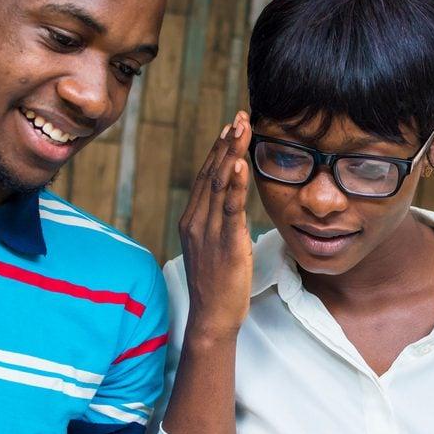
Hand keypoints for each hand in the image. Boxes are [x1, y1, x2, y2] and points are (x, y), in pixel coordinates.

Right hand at [179, 111, 253, 339]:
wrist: (212, 317)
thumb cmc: (219, 286)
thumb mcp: (218, 247)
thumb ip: (222, 223)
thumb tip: (234, 205)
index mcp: (192, 220)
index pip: (205, 177)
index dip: (218, 150)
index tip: (229, 127)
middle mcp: (195, 221)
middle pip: (210, 173)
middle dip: (226, 142)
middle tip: (239, 116)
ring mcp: (208, 231)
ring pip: (218, 184)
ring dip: (231, 153)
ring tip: (241, 128)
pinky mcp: (224, 243)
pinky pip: (229, 208)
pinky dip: (233, 184)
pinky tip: (240, 163)